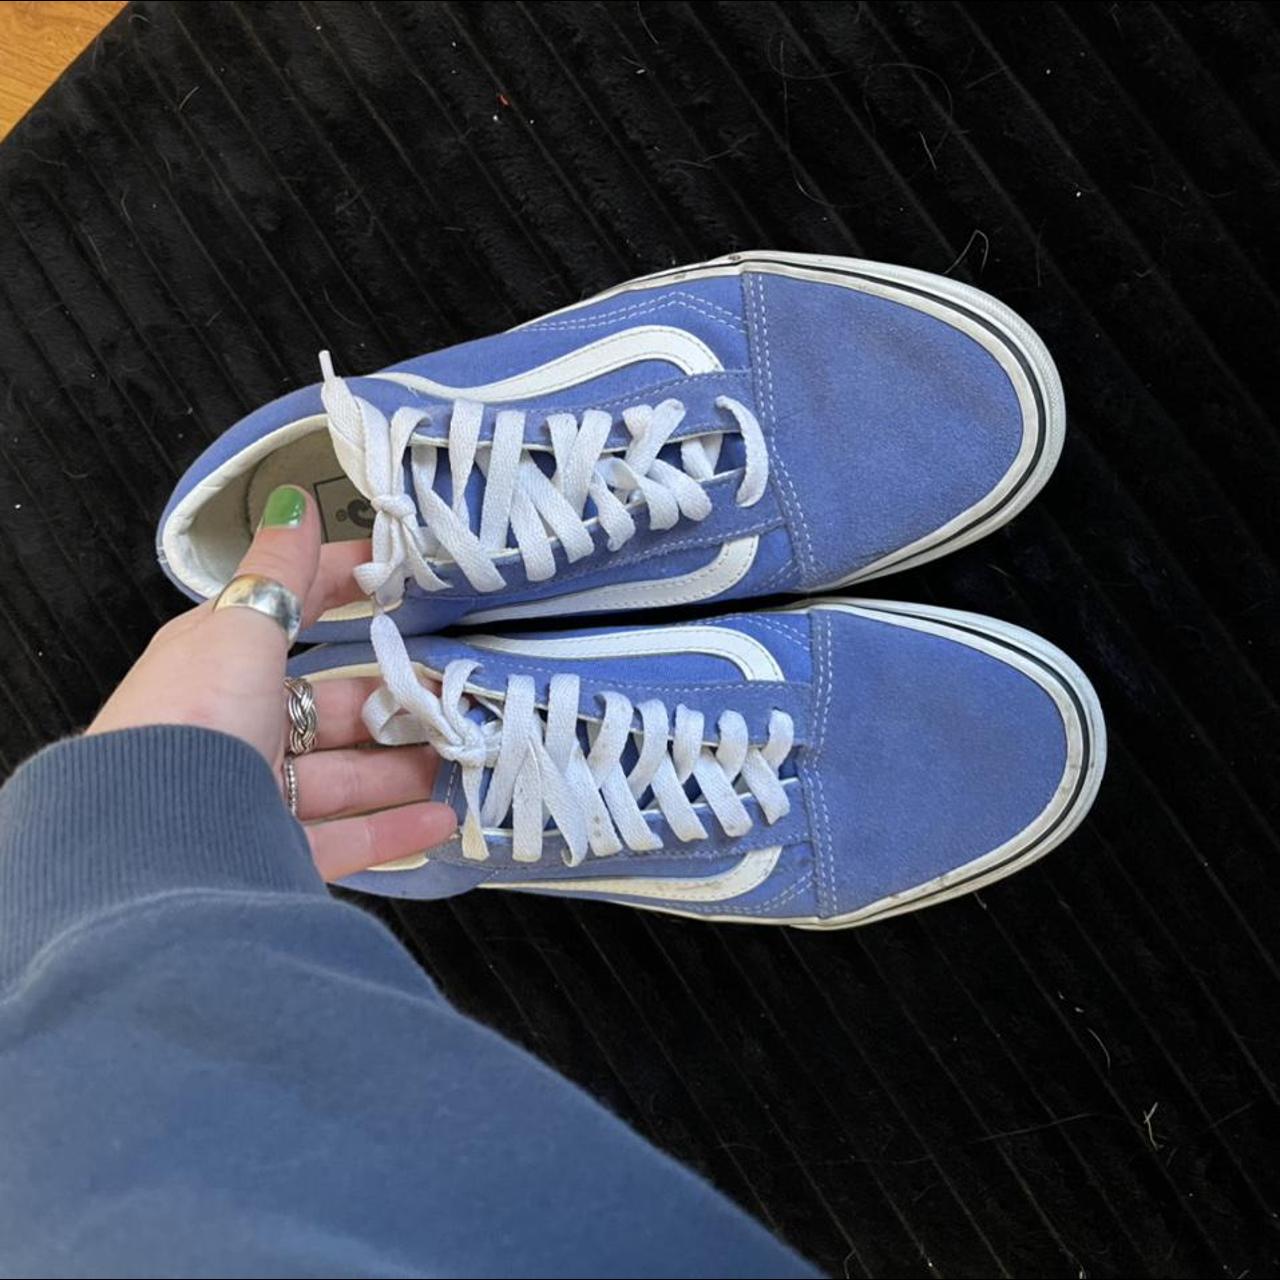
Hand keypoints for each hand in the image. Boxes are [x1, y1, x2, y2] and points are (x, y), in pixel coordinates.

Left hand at [87, 485, 456, 880]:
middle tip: (451, 691)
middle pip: (330, 707)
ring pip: (345, 775)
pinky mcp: (272, 853)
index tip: (401, 578)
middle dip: (393, 699)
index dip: (342, 588)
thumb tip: (292, 505)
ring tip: (460, 755)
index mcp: (221, 664)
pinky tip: (441, 818)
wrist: (152, 842)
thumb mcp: (238, 630)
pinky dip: (395, 829)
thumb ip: (277, 574)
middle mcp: (236, 728)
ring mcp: (254, 795)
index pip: (291, 613)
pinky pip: (345, 839)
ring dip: (404, 766)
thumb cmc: (190, 720)